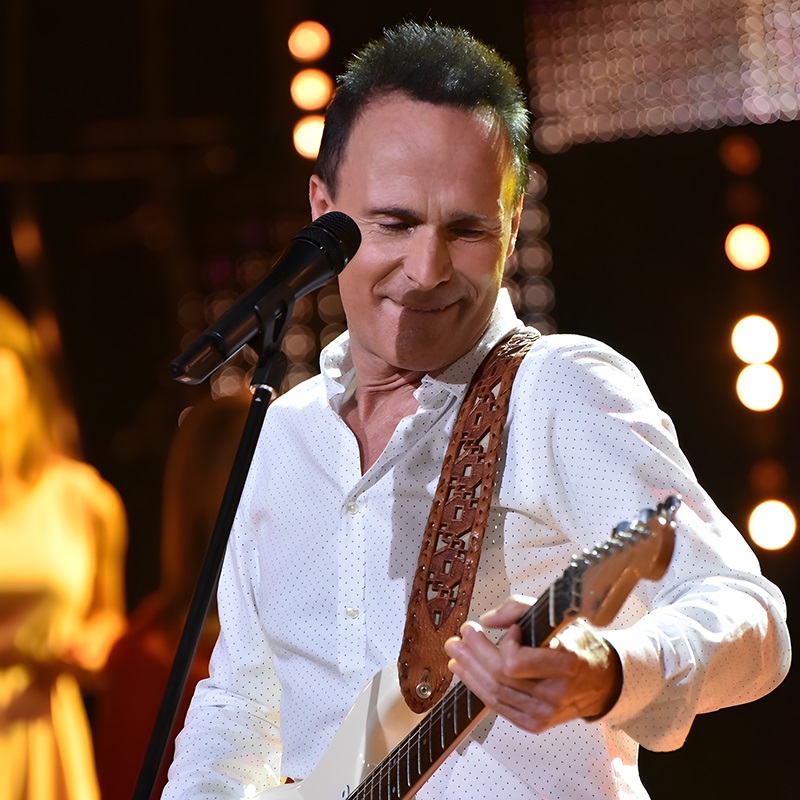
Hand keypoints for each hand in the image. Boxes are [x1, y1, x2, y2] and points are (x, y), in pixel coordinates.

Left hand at [444, 596, 622, 733]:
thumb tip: (488, 620)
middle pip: (499, 677)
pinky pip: (499, 707)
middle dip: (474, 654)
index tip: (510, 630)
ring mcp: (545, 714)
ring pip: (494, 694)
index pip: (516, 663)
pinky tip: (467, 673)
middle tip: (460, 637)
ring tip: (457, 654)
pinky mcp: (535, 724)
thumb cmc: (578, 644)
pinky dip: (479, 689)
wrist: (601, 681)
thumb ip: (520, 609)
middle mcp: (555, 694)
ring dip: (470, 671)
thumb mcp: (557, 617)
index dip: (506, 645)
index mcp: (566, 664)